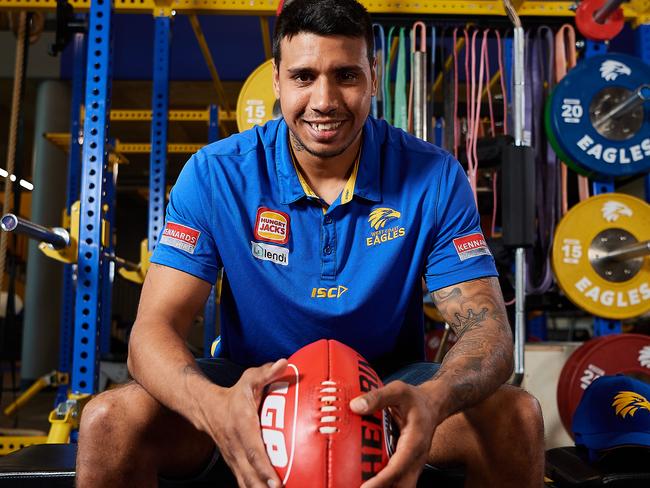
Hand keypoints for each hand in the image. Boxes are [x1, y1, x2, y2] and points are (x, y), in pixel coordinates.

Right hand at [207, 359, 287, 487]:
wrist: (206, 408)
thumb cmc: (234, 393)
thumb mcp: (249, 379)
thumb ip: (267, 372)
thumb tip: (284, 363)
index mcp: (243, 427)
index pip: (255, 451)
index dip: (265, 468)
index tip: (276, 482)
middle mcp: (236, 446)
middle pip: (251, 474)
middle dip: (264, 487)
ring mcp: (234, 458)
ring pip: (246, 482)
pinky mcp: (234, 464)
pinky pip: (244, 481)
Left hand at [350, 380, 437, 487]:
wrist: (433, 405)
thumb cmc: (415, 399)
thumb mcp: (398, 391)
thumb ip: (377, 397)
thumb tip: (355, 406)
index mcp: (414, 442)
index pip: (398, 468)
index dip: (381, 481)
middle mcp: (416, 459)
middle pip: (403, 487)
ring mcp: (413, 465)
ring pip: (402, 487)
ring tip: (360, 485)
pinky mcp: (407, 465)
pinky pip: (397, 481)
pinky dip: (384, 484)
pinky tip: (366, 480)